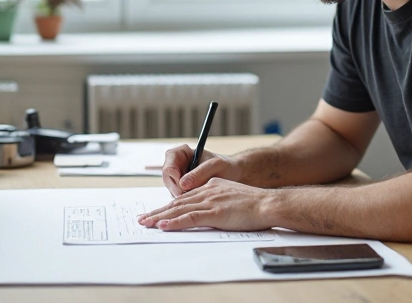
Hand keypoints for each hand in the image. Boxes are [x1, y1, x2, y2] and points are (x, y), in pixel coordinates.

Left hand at [138, 178, 278, 231]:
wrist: (268, 203)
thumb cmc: (255, 204)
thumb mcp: (232, 197)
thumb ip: (218, 201)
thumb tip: (208, 211)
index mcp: (211, 186)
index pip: (184, 197)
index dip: (168, 206)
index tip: (156, 213)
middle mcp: (207, 191)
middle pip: (177, 202)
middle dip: (158, 211)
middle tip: (142, 219)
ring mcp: (210, 201)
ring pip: (179, 209)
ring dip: (160, 217)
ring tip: (146, 223)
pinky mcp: (215, 213)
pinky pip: (190, 218)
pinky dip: (174, 222)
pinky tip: (163, 226)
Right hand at [161, 144, 240, 196]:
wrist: (233, 175)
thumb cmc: (224, 166)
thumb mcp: (214, 166)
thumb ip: (199, 173)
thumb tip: (182, 184)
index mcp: (181, 153)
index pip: (168, 166)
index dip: (174, 178)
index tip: (183, 187)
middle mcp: (176, 164)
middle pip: (167, 179)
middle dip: (177, 190)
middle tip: (189, 196)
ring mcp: (178, 177)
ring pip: (171, 189)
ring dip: (182, 196)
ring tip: (197, 195)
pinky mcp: (181, 188)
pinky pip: (178, 196)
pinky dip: (185, 200)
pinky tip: (197, 199)